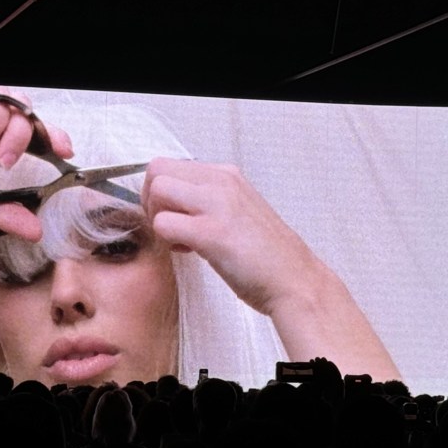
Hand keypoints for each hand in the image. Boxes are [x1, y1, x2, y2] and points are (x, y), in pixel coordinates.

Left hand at [141, 157, 319, 315]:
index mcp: (227, 175)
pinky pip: (164, 224)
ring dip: (157, 218)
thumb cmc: (267, 255)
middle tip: (167, 227)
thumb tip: (174, 204)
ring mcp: (218, 205)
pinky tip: (188, 253)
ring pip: (158, 189)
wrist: (296, 281)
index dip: (162, 193)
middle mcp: (222, 182)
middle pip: (158, 170)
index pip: (171, 165)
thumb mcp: (240, 210)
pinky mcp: (213, 233)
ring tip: (179, 240)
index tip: (175, 216)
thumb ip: (209, 200)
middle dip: (151, 200)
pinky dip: (165, 241)